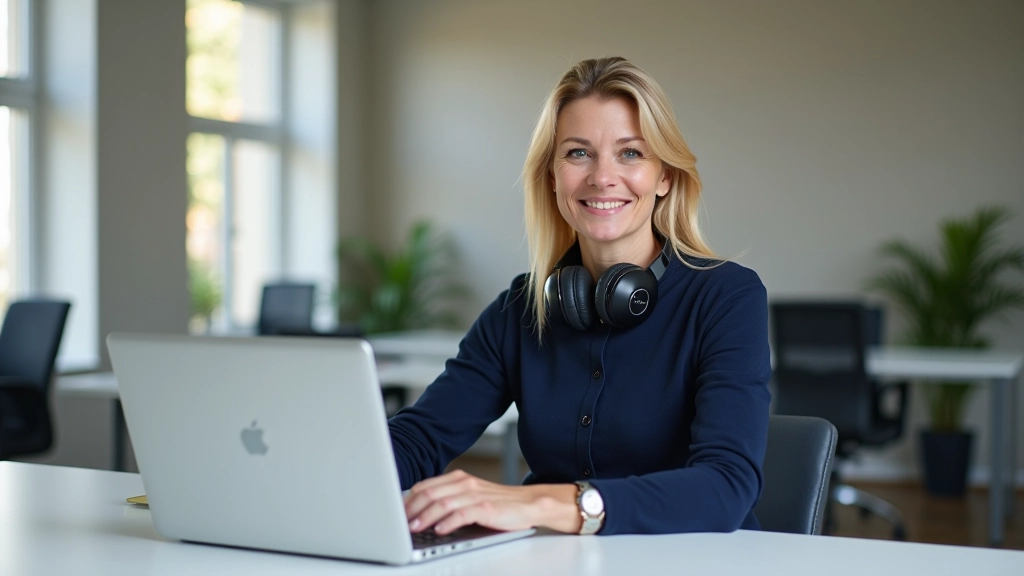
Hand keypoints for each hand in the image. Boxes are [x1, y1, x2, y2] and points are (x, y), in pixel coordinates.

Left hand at [404, 469, 580, 534]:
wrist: (529, 504)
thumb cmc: (498, 504)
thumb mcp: (470, 496)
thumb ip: (449, 499)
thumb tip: (420, 513)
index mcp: (459, 478)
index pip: (426, 486)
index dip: (408, 500)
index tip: (397, 513)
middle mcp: (466, 483)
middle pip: (430, 493)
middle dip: (411, 509)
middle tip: (401, 523)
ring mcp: (476, 495)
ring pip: (442, 503)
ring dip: (425, 517)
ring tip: (414, 529)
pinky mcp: (487, 508)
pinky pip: (462, 514)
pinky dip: (448, 523)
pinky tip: (439, 530)